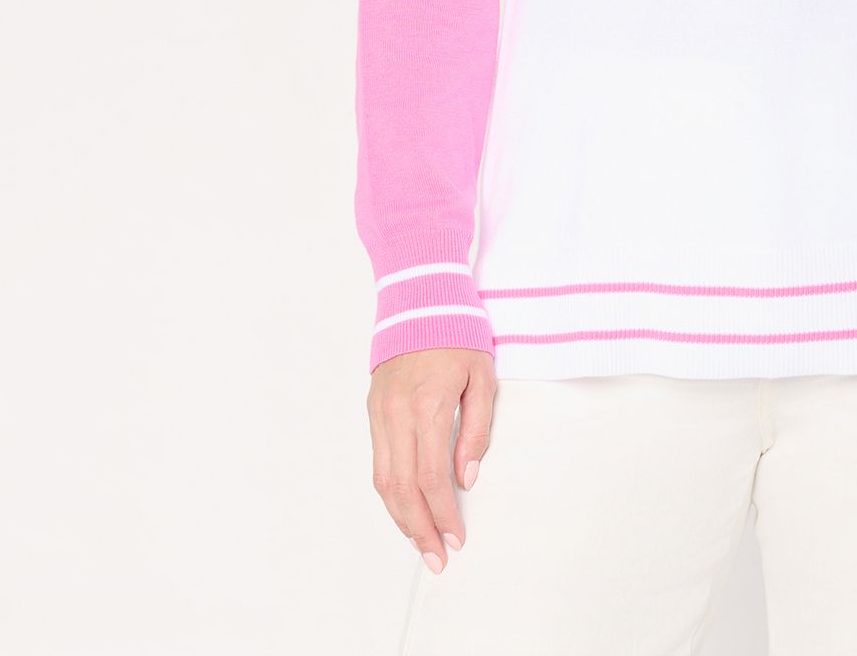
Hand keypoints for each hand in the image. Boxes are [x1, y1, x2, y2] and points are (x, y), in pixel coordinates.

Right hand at [368, 345, 495, 570]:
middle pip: (402, 488)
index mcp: (428, 405)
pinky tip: (405, 509)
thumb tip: (467, 478)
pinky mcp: (373, 409)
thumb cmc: (458, 333)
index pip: (432, 476)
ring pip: (383, 480)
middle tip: (437, 559)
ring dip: (401, 517)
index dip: (443, 514)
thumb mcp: (482, 377)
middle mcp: (396, 413)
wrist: (420, 297)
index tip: (456, 539)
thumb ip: (477, 430)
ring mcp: (380, 412)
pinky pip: (378, 461)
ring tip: (421, 543)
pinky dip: (390, 492)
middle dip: (420, 529)